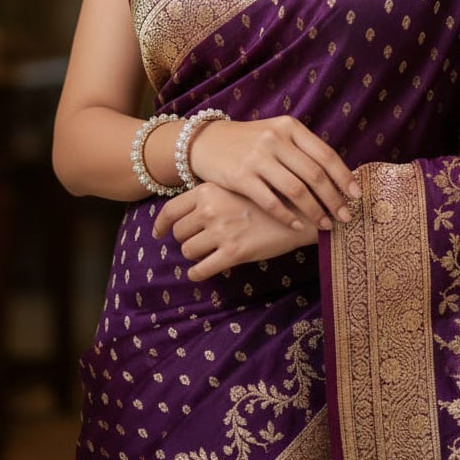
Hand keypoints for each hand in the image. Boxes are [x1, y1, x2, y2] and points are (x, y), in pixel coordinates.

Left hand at [152, 181, 317, 281]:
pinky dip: (197, 273)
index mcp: (209, 189)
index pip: (171, 210)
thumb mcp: (238, 186)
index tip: (158, 233)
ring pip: (188, 251)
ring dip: (195, 255)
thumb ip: (213, 195)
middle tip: (199, 241)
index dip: (161, 225)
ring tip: (209, 253)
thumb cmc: (270, 197)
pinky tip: (202, 272)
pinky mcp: (232, 253)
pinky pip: (200, 270)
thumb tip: (190, 212)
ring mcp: (220, 231)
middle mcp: (210, 208)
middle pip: (179, 233)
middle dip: (187, 239)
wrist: (301, 210)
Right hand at [187, 114, 360, 229]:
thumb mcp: (276, 135)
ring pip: (297, 190)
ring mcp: (257, 157)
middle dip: (334, 199)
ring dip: (315, 211)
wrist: (206, 142)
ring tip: (325, 225)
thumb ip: (302, 150)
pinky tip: (296, 226)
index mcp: (289, 127)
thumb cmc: (249, 142)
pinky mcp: (241, 176)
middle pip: (315, 174)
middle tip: (345, 216)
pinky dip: (287, 217)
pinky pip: (271, 202)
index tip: (356, 196)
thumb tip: (340, 176)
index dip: (344, 177)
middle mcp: (275, 139)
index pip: (325, 154)